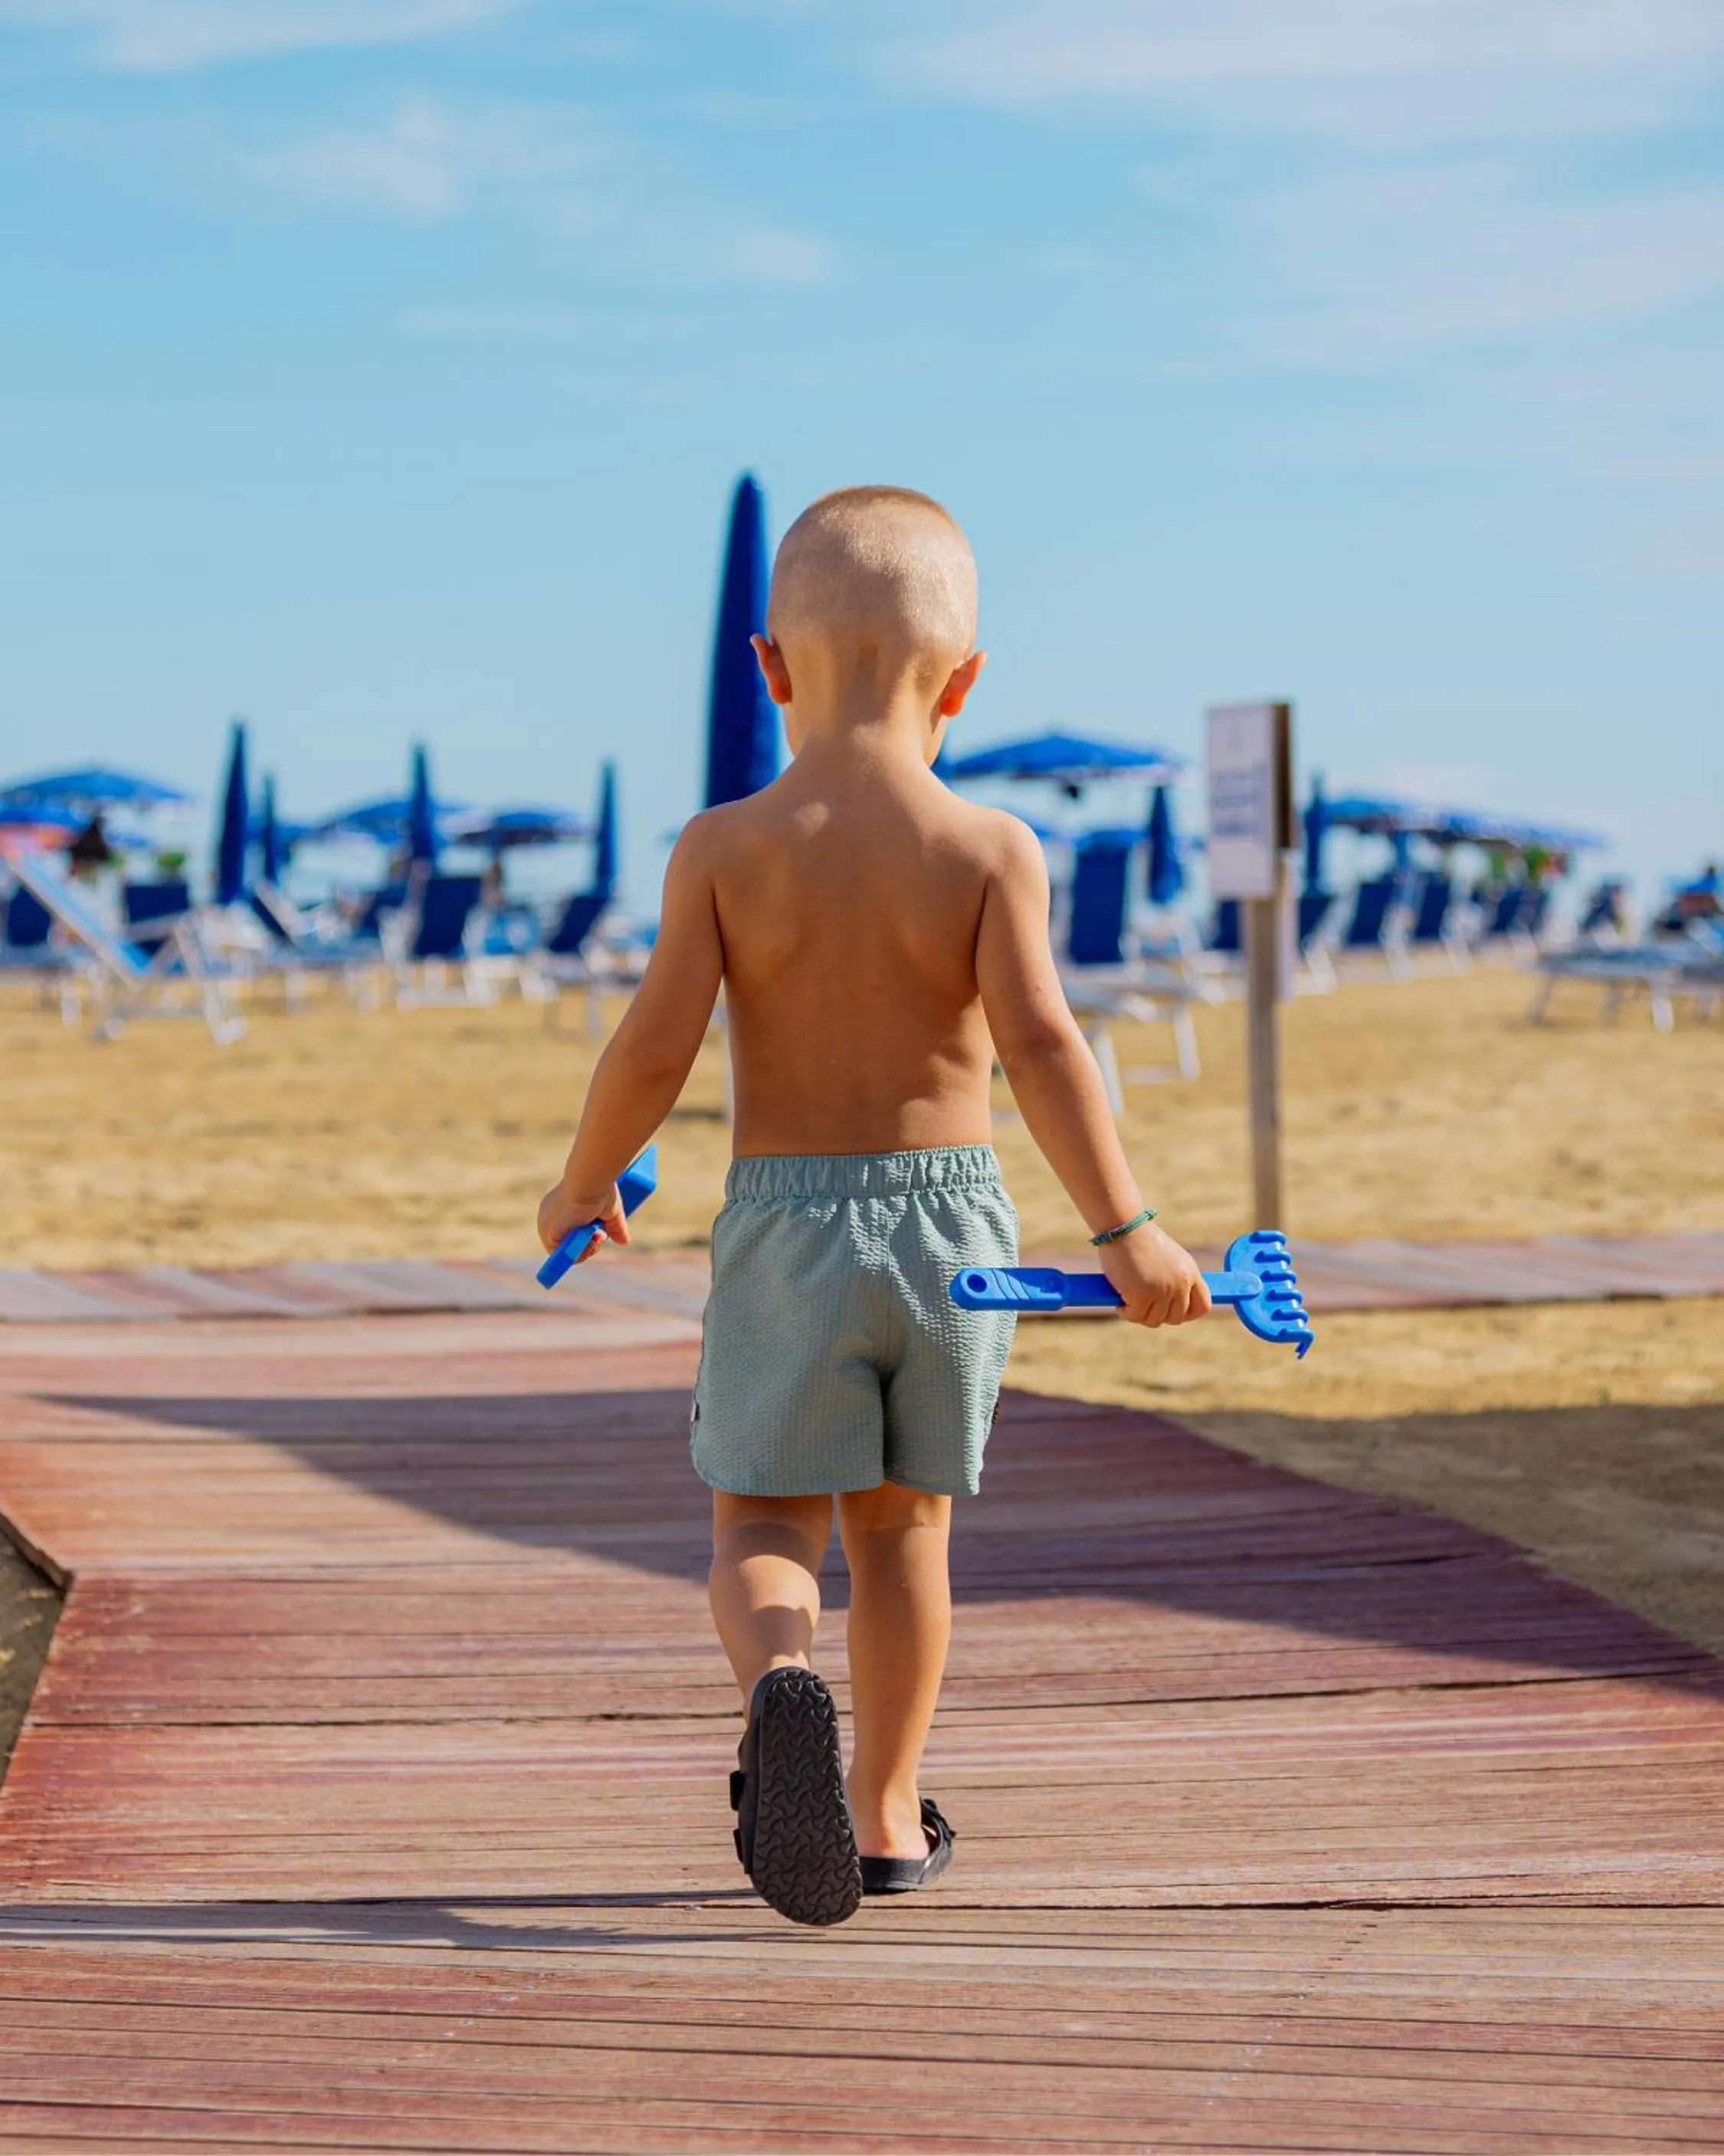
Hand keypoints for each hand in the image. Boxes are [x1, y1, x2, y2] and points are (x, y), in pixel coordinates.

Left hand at [536, 1180, 628, 1261]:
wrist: (589, 1182)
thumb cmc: (600, 1189)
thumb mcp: (610, 1211)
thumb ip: (615, 1227)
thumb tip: (625, 1241)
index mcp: (561, 1207)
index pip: (571, 1230)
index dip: (588, 1236)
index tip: (601, 1232)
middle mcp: (550, 1217)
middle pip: (569, 1243)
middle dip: (590, 1244)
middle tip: (600, 1234)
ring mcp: (546, 1226)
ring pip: (567, 1252)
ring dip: (587, 1249)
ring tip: (597, 1235)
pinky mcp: (548, 1235)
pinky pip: (562, 1256)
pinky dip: (579, 1252)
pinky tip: (589, 1240)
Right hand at [1096, 1220, 1211, 1327]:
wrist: (1123, 1227)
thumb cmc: (1139, 1239)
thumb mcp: (1167, 1258)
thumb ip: (1174, 1278)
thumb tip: (1169, 1305)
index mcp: (1190, 1272)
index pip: (1202, 1305)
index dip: (1188, 1314)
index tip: (1172, 1313)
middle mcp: (1181, 1284)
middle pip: (1176, 1318)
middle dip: (1159, 1315)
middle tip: (1143, 1306)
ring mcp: (1162, 1291)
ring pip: (1154, 1320)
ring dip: (1139, 1314)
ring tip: (1128, 1300)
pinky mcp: (1142, 1296)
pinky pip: (1135, 1316)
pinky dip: (1125, 1312)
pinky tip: (1119, 1302)